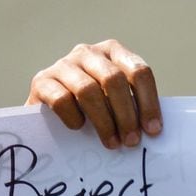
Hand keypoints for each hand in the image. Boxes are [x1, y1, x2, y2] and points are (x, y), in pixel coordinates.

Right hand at [26, 40, 162, 149]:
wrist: (50, 114)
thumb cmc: (94, 109)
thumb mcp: (116, 102)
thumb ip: (133, 108)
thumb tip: (154, 131)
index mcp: (113, 52)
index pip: (138, 71)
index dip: (149, 102)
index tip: (153, 130)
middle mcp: (88, 53)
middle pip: (113, 80)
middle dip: (126, 115)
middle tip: (131, 142)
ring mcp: (63, 64)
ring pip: (88, 90)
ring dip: (104, 122)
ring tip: (112, 143)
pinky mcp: (42, 81)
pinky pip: (62, 99)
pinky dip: (74, 117)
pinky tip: (79, 128)